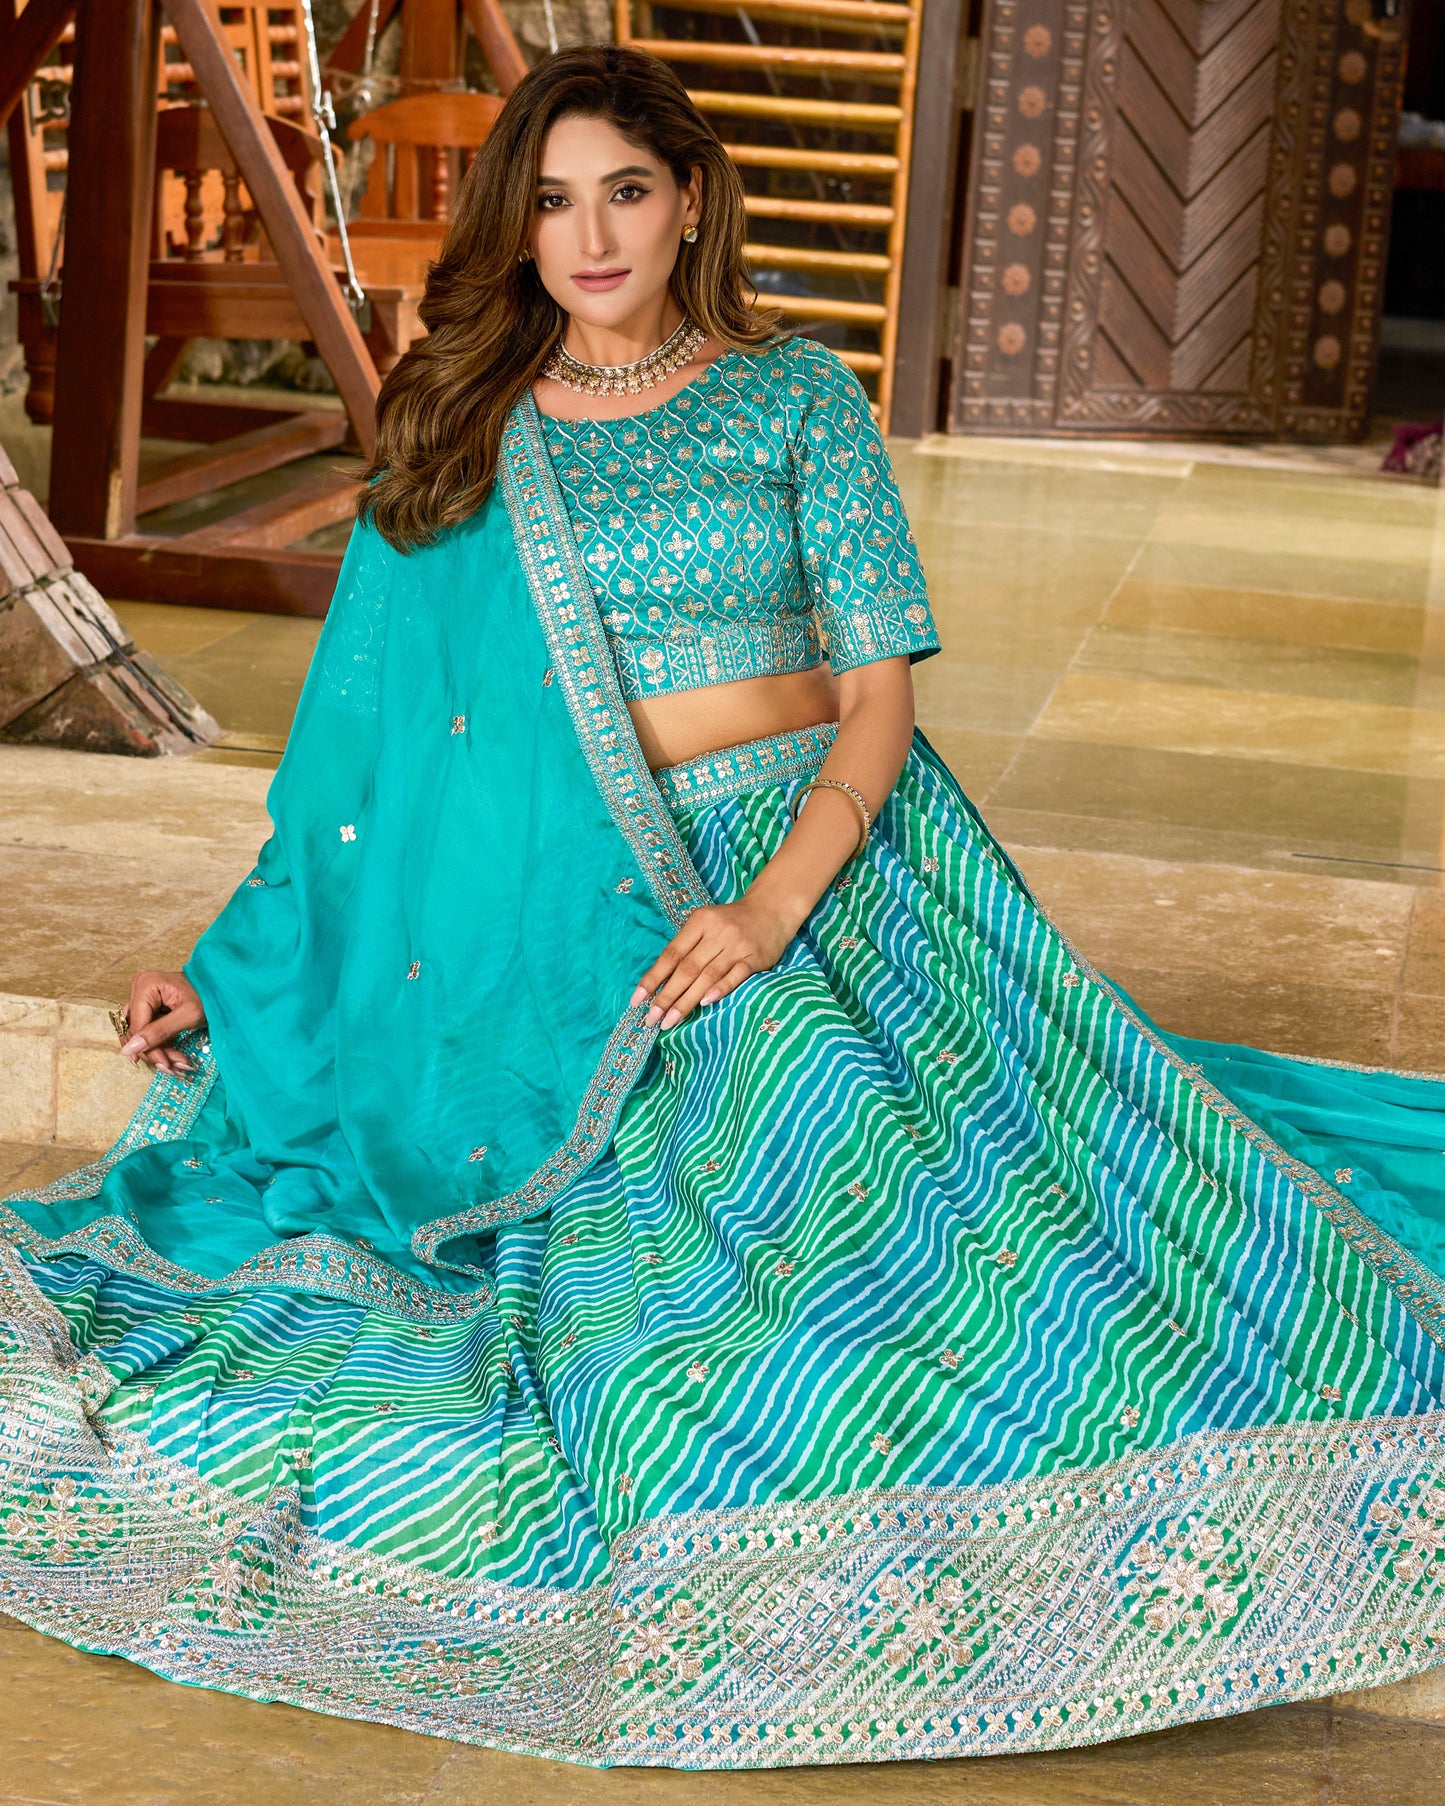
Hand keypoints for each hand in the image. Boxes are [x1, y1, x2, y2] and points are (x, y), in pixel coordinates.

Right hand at [119, 970, 206, 1075]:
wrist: (221, 991)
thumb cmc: (209, 997)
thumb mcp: (188, 1016)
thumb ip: (159, 1032)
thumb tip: (127, 1050)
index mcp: (145, 985)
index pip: (137, 1026)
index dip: (149, 1049)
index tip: (166, 1066)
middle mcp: (139, 989)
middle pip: (136, 1031)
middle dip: (156, 1052)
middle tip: (175, 1068)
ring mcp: (142, 998)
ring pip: (140, 1035)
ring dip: (158, 1052)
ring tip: (178, 1065)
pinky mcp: (148, 1008)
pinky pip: (147, 1032)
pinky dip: (160, 1045)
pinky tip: (174, 1056)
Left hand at [629, 894, 802, 1030]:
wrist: (771, 910)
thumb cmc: (731, 922)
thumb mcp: (705, 924)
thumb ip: (687, 948)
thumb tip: (660, 984)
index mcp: (699, 922)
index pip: (671, 954)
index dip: (653, 978)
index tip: (637, 1001)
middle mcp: (717, 932)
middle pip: (687, 968)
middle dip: (666, 996)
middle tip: (651, 1019)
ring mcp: (737, 945)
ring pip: (707, 975)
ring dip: (687, 1000)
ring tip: (670, 1021)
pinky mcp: (755, 958)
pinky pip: (736, 976)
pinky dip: (720, 989)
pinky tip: (706, 1003)